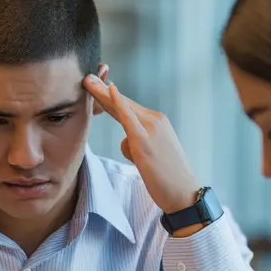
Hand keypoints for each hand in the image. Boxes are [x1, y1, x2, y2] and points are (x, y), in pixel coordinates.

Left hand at [82, 72, 200, 215]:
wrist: (184, 194)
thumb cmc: (167, 178)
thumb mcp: (151, 154)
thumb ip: (137, 142)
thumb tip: (126, 141)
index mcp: (158, 122)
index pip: (129, 107)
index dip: (110, 97)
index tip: (95, 84)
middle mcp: (155, 121)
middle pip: (123, 103)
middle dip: (102, 90)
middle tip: (86, 76)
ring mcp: (151, 129)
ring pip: (121, 108)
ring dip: (102, 95)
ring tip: (87, 81)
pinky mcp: (144, 142)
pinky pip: (127, 118)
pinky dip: (118, 103)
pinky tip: (110, 89)